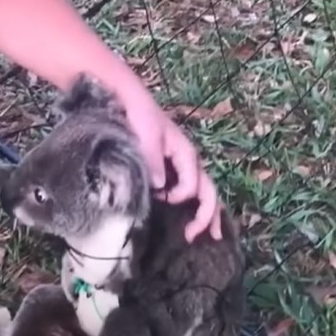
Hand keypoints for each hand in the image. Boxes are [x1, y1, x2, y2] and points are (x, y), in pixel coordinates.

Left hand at [123, 90, 222, 242]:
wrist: (128, 99)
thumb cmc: (138, 114)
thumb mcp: (146, 133)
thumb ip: (154, 159)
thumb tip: (161, 187)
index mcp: (185, 153)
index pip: (192, 183)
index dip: (182, 196)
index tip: (164, 199)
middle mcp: (188, 162)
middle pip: (207, 191)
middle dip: (206, 216)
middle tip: (191, 236)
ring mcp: (181, 166)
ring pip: (203, 193)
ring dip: (207, 215)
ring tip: (207, 236)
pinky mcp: (171, 169)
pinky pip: (190, 190)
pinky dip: (195, 207)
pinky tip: (191, 220)